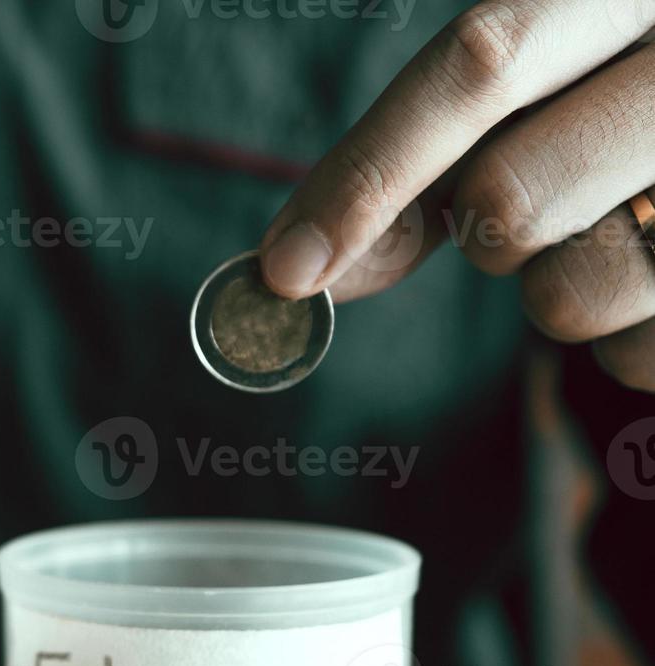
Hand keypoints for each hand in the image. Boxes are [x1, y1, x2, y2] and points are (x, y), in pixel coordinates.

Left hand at [259, 0, 654, 390]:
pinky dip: (628, 338)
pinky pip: (632, 361)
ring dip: (559, 288)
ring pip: (563, 298)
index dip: (369, 173)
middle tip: (544, 198)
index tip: (287, 268)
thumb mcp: (550, 84)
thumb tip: (303, 267)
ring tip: (633, 228)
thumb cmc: (632, 99)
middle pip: (506, 198)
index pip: (483, 62)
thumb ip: (427, 160)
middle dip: (487, 230)